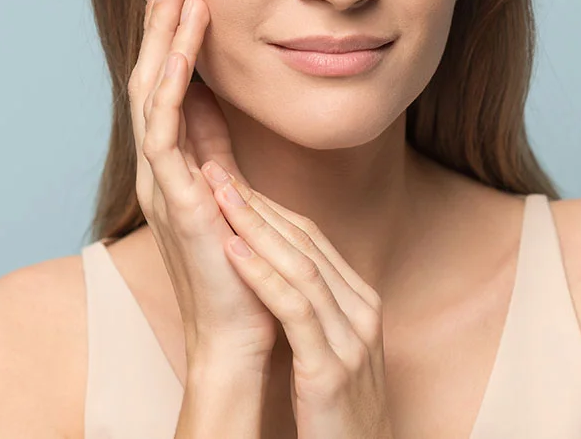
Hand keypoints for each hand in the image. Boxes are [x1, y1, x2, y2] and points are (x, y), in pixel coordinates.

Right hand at [127, 0, 277, 370]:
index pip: (165, 82)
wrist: (240, 328)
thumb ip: (214, 143)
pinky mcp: (175, 198)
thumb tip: (212, 99)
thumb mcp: (225, 184)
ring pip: (152, 93)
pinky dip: (171, 87)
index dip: (168, 34)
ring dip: (163, 40)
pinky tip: (181, 51)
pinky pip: (165, 132)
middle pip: (151, 76)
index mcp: (174, 159)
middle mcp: (159, 164)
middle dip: (158, 23)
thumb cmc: (237, 260)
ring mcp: (162, 180)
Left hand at [203, 163, 395, 438]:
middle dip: (258, 204)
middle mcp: (361, 311)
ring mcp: (351, 339)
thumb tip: (273, 264)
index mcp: (360, 301)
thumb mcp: (330, 346)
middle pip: (305, 242)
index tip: (233, 181)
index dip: (269, 206)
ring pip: (300, 265)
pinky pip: (294, 309)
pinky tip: (232, 250)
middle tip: (218, 172)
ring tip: (218, 196)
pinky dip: (262, 274)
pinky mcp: (331, 370)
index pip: (312, 239)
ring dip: (254, 226)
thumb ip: (313, 304)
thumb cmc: (336, 409)